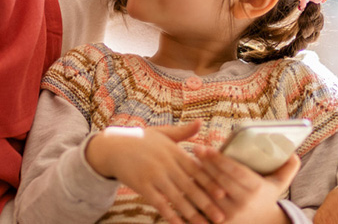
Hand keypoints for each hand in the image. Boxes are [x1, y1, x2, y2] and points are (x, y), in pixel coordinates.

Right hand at [86, 121, 223, 223]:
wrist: (113, 146)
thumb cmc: (141, 139)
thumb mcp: (162, 133)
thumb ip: (182, 132)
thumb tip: (199, 122)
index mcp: (174, 151)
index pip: (196, 169)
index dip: (211, 181)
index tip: (224, 193)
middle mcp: (166, 164)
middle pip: (190, 186)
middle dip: (207, 202)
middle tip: (222, 215)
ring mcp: (153, 176)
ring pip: (176, 198)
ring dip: (192, 213)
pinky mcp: (142, 186)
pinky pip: (158, 203)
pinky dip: (169, 214)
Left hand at [192, 145, 300, 223]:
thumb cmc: (266, 198)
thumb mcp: (278, 185)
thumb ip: (288, 168)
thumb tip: (294, 152)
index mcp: (256, 189)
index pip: (235, 171)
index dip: (220, 159)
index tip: (207, 147)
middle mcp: (242, 203)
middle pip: (220, 180)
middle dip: (206, 164)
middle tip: (195, 149)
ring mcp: (230, 215)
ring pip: (209, 194)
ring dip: (197, 178)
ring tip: (187, 163)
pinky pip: (202, 209)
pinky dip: (193, 197)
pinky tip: (185, 184)